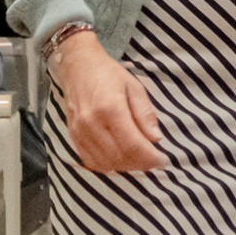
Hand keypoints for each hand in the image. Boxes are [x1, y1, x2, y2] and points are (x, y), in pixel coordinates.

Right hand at [51, 31, 165, 172]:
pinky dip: (109, 165)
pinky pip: (91, 162)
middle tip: (154, 161)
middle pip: (119, 157)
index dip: (149, 157)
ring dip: (126, 167)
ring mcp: (79, 133)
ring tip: (140, 160)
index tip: (163, 160)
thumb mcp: (134, 87)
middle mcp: (91, 124)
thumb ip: (145, 113)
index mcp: (110, 108)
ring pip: (105, 163)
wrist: (78, 67)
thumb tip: (156, 138)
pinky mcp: (73, 137)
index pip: (132, 144)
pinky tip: (122, 159)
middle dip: (141, 164)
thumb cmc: (109, 74)